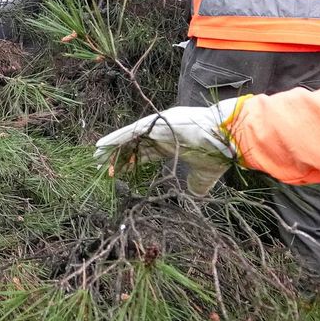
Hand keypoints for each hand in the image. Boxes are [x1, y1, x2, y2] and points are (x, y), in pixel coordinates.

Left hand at [94, 97, 244, 195]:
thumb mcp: (203, 176)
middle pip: (133, 146)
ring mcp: (157, 126)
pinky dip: (114, 138)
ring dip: (111, 148)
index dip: (131, 163)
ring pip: (128, 138)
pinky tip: (101, 146)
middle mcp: (161, 134)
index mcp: (171, 144)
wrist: (224, 138)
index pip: (145, 154)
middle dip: (117, 156)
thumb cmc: (216, 154)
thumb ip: (196, 186)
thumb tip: (195, 197)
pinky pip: (129, 131)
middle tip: (100, 166)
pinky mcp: (155, 123)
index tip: (118, 172)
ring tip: (95, 156)